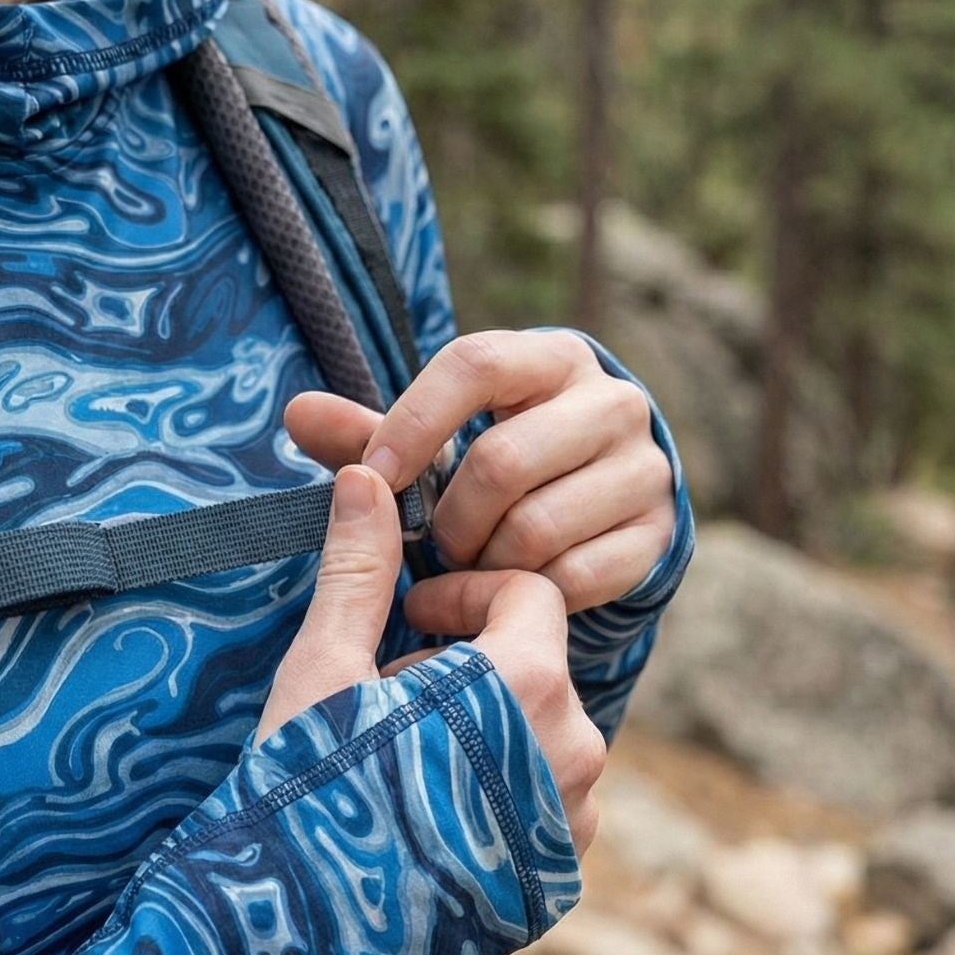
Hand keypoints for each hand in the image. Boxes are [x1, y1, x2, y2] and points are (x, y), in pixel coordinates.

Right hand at [257, 465, 605, 854]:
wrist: (297, 950)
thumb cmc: (305, 792)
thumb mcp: (326, 670)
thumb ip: (361, 570)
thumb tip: (364, 476)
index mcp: (529, 687)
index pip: (528, 596)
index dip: (464, 594)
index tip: (409, 618)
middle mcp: (575, 756)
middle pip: (537, 669)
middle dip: (468, 665)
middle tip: (386, 696)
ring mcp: (571, 828)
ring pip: (542, 740)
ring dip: (481, 730)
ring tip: (397, 759)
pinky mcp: (557, 886)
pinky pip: (542, 807)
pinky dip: (494, 795)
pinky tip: (419, 819)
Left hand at [284, 329, 676, 617]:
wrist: (604, 502)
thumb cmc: (500, 461)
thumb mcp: (439, 441)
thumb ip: (369, 435)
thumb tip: (297, 411)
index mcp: (550, 358)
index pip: (475, 365)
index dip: (413, 424)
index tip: (373, 481)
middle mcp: (613, 402)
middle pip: (504, 460)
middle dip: (450, 519)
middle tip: (432, 549)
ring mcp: (644, 469)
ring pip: (538, 527)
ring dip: (484, 564)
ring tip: (467, 570)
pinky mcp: (658, 535)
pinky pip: (575, 577)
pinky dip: (526, 596)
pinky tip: (508, 593)